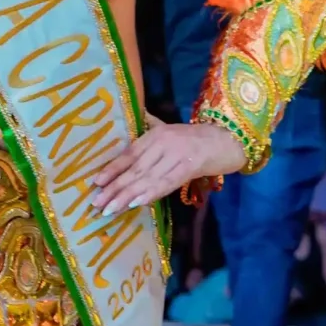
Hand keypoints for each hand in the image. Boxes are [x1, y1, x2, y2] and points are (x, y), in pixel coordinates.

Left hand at [91, 115, 245, 215]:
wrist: (230, 138)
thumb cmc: (198, 138)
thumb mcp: (171, 129)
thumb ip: (152, 126)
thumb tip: (137, 116)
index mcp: (156, 134)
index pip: (129, 154)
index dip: (112, 169)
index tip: (95, 183)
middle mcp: (163, 142)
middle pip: (135, 169)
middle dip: (114, 188)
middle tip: (97, 204)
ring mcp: (177, 154)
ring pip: (147, 178)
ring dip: (127, 196)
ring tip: (110, 209)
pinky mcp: (191, 165)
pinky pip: (167, 182)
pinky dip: (151, 193)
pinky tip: (137, 203)